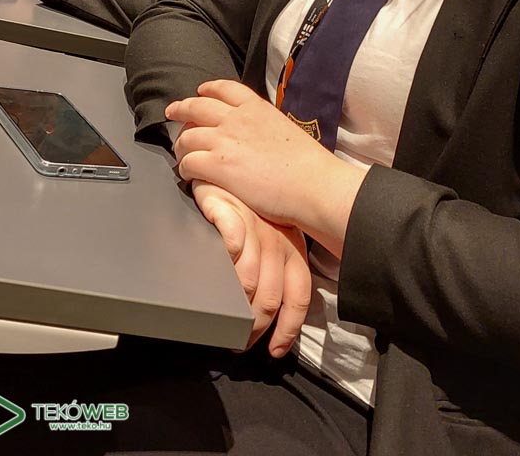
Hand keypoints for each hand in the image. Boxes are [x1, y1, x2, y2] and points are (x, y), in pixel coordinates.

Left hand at [168, 81, 366, 256]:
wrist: (313, 184)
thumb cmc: (308, 165)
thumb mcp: (284, 129)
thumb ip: (264, 127)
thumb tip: (257, 136)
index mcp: (256, 108)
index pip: (225, 88)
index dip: (208, 89)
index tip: (200, 92)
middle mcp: (236, 119)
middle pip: (197, 107)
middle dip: (181, 109)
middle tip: (172, 112)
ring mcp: (224, 140)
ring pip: (186, 137)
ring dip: (181, 146)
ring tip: (181, 154)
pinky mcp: (217, 166)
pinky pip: (188, 163)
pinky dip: (185, 168)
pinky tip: (189, 175)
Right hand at [194, 183, 310, 356]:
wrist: (232, 169)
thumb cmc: (250, 208)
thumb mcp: (271, 237)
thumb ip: (274, 270)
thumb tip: (272, 315)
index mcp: (292, 247)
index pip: (298, 295)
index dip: (287, 327)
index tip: (275, 350)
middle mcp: (276, 239)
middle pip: (271, 296)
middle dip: (256, 327)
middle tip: (240, 342)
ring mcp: (253, 225)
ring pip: (250, 279)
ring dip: (238, 307)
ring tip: (225, 323)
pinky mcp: (230, 209)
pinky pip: (233, 242)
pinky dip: (228, 261)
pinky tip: (220, 274)